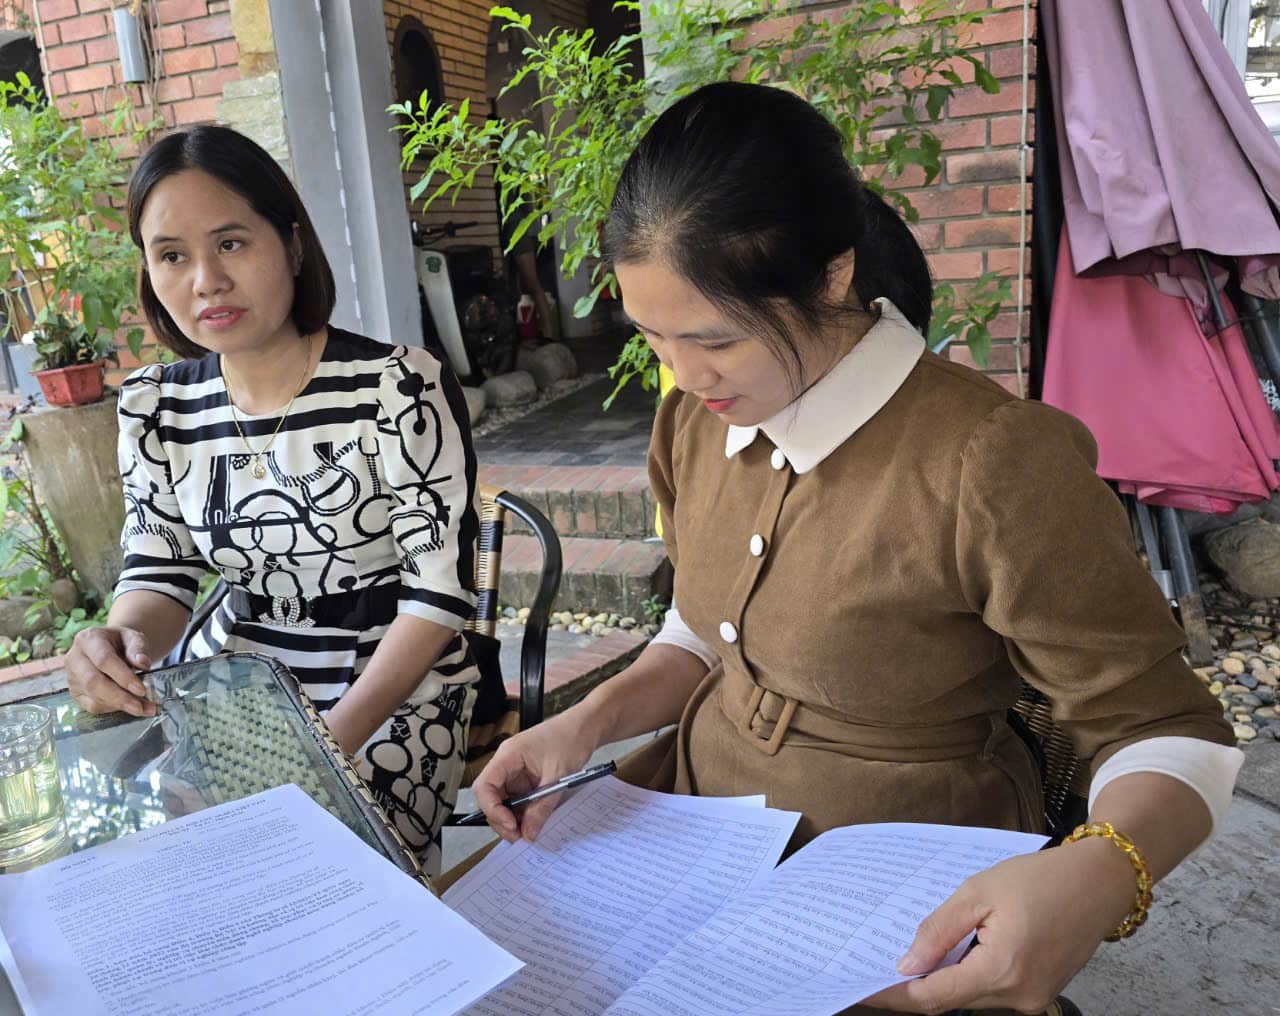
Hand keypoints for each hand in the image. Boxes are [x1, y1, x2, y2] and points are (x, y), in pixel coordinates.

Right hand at [66, 626, 155, 717]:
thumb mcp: (134, 638)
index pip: (104, 660)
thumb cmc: (122, 642)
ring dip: (120, 705)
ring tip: (144, 708)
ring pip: (93, 697)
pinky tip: (129, 706)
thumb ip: (139, 649)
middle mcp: (75, 658)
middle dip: (120, 697)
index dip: (123, 677)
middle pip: (94, 682)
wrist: (111, 647)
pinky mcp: (76, 693)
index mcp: (88, 639)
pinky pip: (92, 706)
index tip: (142, 690)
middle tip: (141, 707)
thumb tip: (143, 663)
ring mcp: (72, 677)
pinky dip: (113, 709)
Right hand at [471, 710, 599, 842]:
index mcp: (508, 755)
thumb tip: (528, 833)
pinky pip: (518, 799)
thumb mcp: (558, 776)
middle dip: (501, 819)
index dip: (492, 809)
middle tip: (519, 837)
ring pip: (504, 801)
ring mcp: (516, 771)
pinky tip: (534, 821)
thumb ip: (542, 806)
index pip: (484, 786)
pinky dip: (524, 813)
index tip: (510, 825)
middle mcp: (507, 764)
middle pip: (491, 797)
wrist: (586, 727)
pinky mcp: (526, 778)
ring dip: (513, 818)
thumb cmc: (571, 738)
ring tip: (528, 832)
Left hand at [866, 838, 1135, 1013]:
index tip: (862, 988)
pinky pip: (991, 991)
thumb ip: (939, 931)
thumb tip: (907, 965)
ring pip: (970, 997)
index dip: (894, 995)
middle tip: (877, 964)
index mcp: (1001, 970)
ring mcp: (1033, 999)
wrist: (1099, 883)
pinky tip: (951, 953)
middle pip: (950, 1001)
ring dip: (942, 979)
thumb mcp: (979, 892)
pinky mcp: (1039, 993)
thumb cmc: (1041, 879)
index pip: (933, 997)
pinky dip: (967, 976)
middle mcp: (1019, 996)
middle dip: (915, 984)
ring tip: (913, 953)